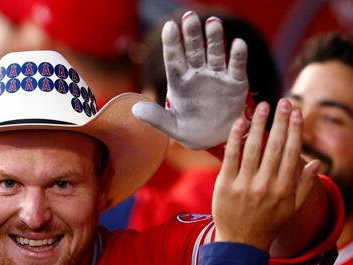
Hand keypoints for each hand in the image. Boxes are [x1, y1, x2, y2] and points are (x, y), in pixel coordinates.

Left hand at [132, 12, 248, 149]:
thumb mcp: (171, 126)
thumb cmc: (189, 130)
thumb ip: (155, 117)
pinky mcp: (235, 83)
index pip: (174, 60)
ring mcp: (216, 76)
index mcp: (179, 82)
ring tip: (213, 22)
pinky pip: (236, 67)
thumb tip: (134, 109)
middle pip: (194, 51)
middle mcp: (197, 74)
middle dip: (192, 34)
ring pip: (214, 54)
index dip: (172, 44)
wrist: (214, 139)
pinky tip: (238, 44)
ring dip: (214, 38)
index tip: (169, 26)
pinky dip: (237, 56)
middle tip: (189, 16)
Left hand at [212, 99, 320, 250]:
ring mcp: (244, 185)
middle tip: (283, 102)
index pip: (292, 153)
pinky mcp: (225, 185)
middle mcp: (266, 185)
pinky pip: (231, 157)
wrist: (240, 243)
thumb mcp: (292, 208)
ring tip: (262, 106)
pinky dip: (236, 139)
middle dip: (280, 122)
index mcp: (284, 188)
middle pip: (275, 146)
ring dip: (258, 124)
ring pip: (253, 148)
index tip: (296, 113)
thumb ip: (305, 186)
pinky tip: (239, 123)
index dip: (295, 131)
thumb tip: (317, 163)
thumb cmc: (267, 224)